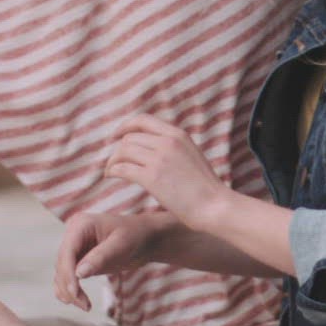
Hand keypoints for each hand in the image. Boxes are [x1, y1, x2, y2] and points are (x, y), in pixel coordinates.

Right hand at [53, 212, 170, 311]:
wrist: (146, 238)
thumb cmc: (136, 236)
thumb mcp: (121, 245)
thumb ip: (100, 257)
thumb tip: (79, 273)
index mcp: (81, 225)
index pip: (67, 251)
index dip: (68, 273)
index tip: (75, 292)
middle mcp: (73, 235)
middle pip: (62, 264)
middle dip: (69, 286)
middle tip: (84, 305)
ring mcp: (75, 249)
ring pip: (62, 273)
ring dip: (68, 291)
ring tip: (85, 306)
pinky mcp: (79, 261)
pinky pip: (67, 277)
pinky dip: (69, 290)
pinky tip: (77, 301)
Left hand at [107, 115, 231, 227]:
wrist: (215, 206)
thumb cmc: (206, 189)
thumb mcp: (192, 156)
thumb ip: (174, 149)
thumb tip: (153, 151)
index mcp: (178, 135)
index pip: (143, 120)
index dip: (125, 126)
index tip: (116, 136)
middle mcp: (167, 142)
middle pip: (129, 137)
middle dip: (117, 149)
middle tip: (114, 162)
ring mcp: (159, 159)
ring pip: (122, 151)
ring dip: (112, 161)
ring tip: (110, 171)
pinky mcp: (152, 178)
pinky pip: (122, 168)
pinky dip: (112, 171)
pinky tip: (111, 177)